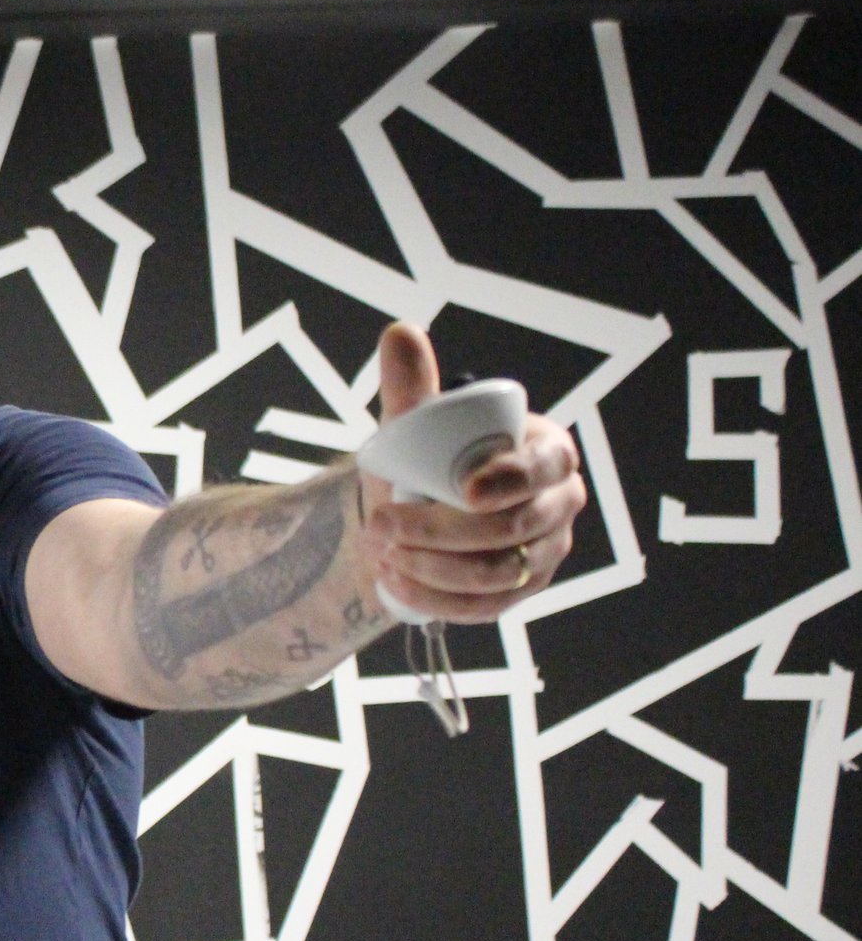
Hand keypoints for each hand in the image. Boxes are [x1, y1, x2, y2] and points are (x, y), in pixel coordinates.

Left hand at [359, 322, 588, 623]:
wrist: (415, 511)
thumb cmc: (428, 460)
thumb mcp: (416, 424)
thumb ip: (411, 383)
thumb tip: (401, 332)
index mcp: (549, 452)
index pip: (543, 468)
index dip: (509, 480)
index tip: (461, 489)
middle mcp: (559, 503)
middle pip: (514, 528)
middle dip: (443, 531)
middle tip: (381, 523)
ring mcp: (544, 553)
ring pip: (496, 573)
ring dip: (433, 568)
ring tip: (379, 550)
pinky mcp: (521, 591)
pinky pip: (486, 608)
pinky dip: (437, 599)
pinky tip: (394, 581)